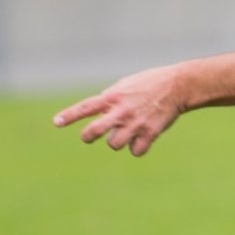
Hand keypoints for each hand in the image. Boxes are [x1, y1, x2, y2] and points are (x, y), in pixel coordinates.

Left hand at [53, 63, 186, 155]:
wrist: (178, 86)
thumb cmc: (149, 84)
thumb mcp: (125, 85)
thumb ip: (110, 100)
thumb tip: (100, 115)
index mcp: (113, 97)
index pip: (86, 107)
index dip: (70, 116)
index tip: (57, 123)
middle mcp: (122, 111)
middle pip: (95, 130)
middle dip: (88, 136)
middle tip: (89, 137)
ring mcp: (136, 123)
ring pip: (114, 144)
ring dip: (118, 141)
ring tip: (126, 133)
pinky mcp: (150, 133)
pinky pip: (135, 151)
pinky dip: (137, 148)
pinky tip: (142, 139)